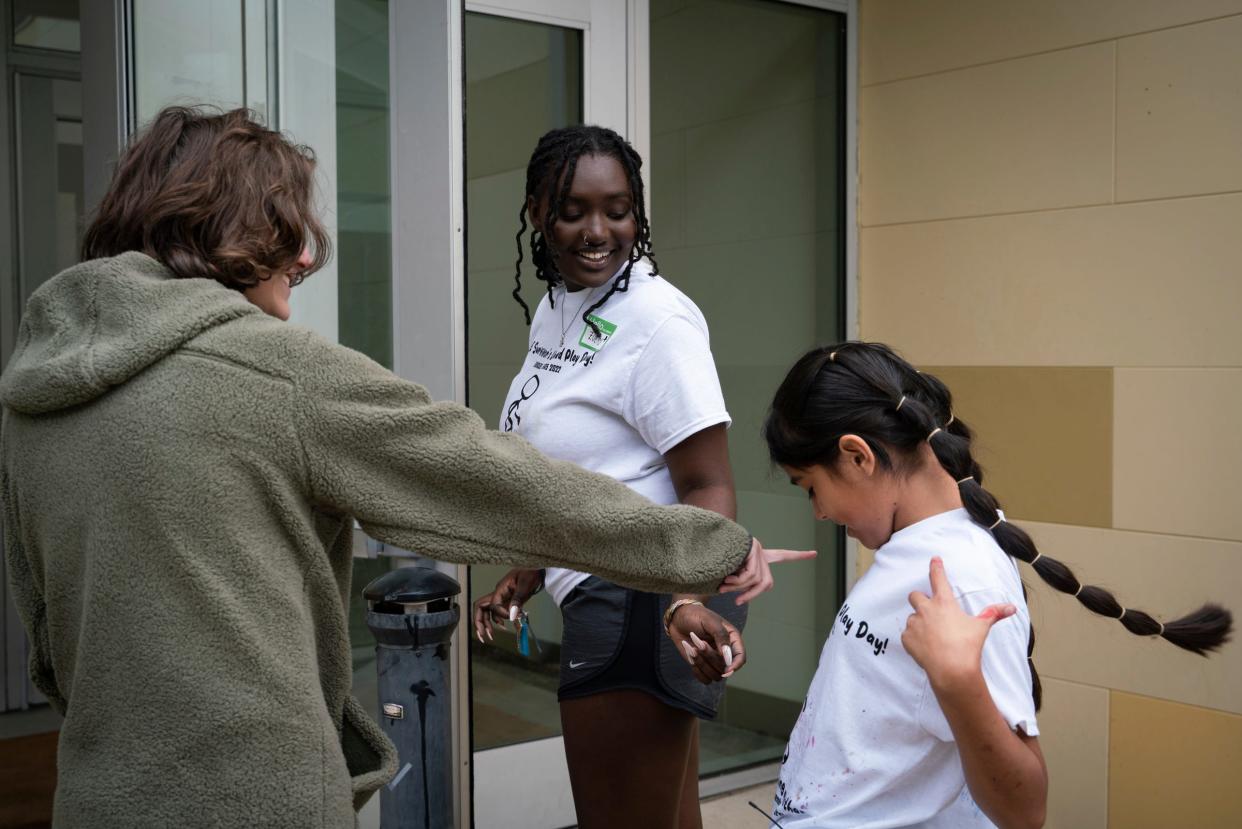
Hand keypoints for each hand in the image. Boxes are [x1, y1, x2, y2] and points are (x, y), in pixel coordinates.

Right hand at [472, 568, 543, 643]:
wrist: (538, 569)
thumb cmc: (531, 572)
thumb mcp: (525, 585)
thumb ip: (517, 600)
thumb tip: (512, 615)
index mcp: (500, 588)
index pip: (493, 604)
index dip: (499, 613)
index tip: (510, 618)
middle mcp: (498, 594)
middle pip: (482, 608)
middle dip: (481, 622)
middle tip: (484, 635)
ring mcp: (503, 598)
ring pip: (489, 612)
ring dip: (488, 623)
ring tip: (490, 635)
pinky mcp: (508, 601)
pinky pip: (499, 612)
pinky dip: (499, 620)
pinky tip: (504, 626)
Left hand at [667, 602, 744, 683]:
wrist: (679, 618)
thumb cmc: (696, 616)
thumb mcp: (710, 621)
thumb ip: (721, 636)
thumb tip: (727, 657)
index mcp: (732, 639)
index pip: (740, 658)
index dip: (735, 666)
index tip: (726, 670)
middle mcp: (725, 652)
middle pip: (725, 668)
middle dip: (710, 657)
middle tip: (698, 642)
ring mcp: (714, 661)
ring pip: (715, 675)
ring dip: (702, 664)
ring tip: (692, 648)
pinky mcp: (703, 666)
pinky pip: (705, 679)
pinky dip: (697, 671)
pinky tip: (690, 656)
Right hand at [718, 538, 816, 603]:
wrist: (709, 540)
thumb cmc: (716, 558)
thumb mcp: (729, 572)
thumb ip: (738, 582)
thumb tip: (739, 599)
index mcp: (759, 555)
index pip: (782, 555)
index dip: (798, 555)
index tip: (814, 553)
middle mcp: (761, 552)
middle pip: (767, 582)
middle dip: (753, 595)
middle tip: (737, 602)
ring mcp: (757, 550)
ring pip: (756, 580)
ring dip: (739, 588)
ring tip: (723, 587)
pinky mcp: (753, 549)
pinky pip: (750, 575)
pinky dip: (738, 582)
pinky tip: (725, 580)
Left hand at [902, 557, 1015, 691]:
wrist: (951, 669)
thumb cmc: (967, 646)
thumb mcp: (981, 627)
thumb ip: (994, 613)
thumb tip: (1011, 608)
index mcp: (944, 603)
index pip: (938, 579)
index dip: (936, 567)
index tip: (934, 560)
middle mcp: (926, 609)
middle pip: (915, 595)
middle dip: (920, 599)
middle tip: (930, 610)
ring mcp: (914, 624)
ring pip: (912, 617)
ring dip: (919, 622)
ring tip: (933, 636)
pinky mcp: (907, 638)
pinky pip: (907, 635)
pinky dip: (914, 639)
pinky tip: (926, 647)